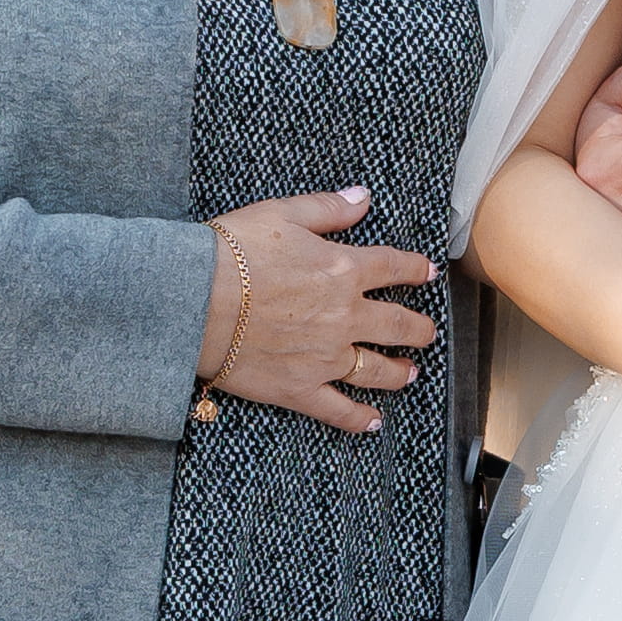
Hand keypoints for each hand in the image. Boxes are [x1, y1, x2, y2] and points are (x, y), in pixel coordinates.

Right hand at [197, 188, 440, 436]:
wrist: (192, 299)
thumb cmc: (232, 253)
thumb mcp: (282, 214)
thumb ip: (327, 209)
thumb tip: (363, 198)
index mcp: (343, 270)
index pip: (393, 268)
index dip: (415, 270)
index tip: (428, 273)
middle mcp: (344, 317)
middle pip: (396, 325)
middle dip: (418, 329)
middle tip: (426, 332)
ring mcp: (324, 357)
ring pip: (375, 370)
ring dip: (398, 372)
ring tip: (410, 373)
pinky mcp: (298, 388)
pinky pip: (337, 409)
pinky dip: (358, 418)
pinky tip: (373, 422)